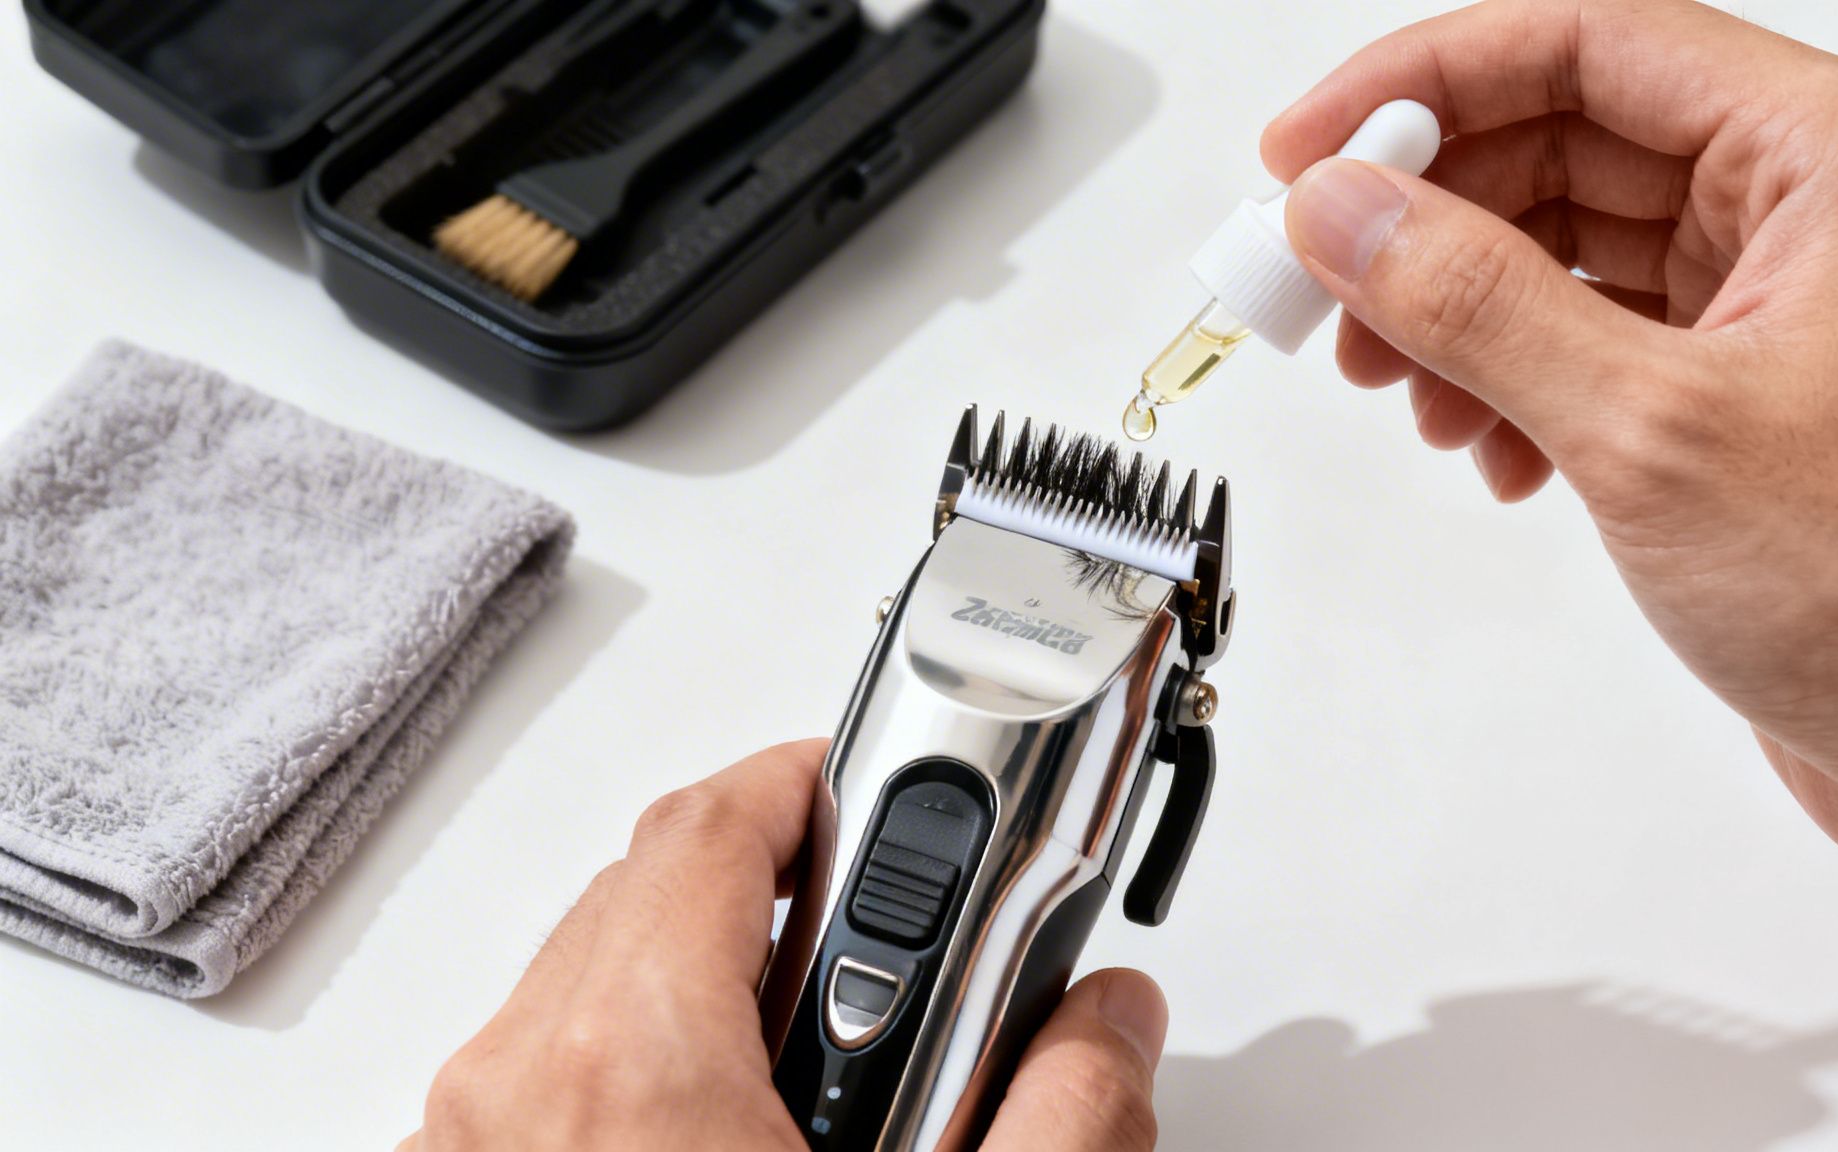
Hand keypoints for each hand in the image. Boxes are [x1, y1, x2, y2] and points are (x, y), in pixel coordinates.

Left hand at [398, 741, 1168, 1150]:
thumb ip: (1062, 1116)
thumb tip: (1107, 1020)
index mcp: (630, 1070)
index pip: (718, 825)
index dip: (822, 783)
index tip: (892, 800)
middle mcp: (515, 1093)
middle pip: (654, 888)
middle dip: (787, 890)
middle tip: (893, 954)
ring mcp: (468, 1148)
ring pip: (596, 980)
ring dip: (717, 983)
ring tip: (827, 1086)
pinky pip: (552, 1071)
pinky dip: (645, 1063)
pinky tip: (738, 1148)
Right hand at [1267, 0, 1837, 985]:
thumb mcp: (1648, 429)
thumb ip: (1476, 301)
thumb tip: (1349, 211)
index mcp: (1830, 154)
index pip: (1585, 45)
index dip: (1424, 84)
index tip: (1310, 148)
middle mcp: (1812, 203)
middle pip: (1564, 139)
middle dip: (1427, 215)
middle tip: (1322, 283)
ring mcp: (1779, 295)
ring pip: (1566, 242)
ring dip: (1459, 308)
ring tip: (1403, 389)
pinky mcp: (1744, 385)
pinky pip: (1592, 332)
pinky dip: (1512, 377)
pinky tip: (1486, 448)